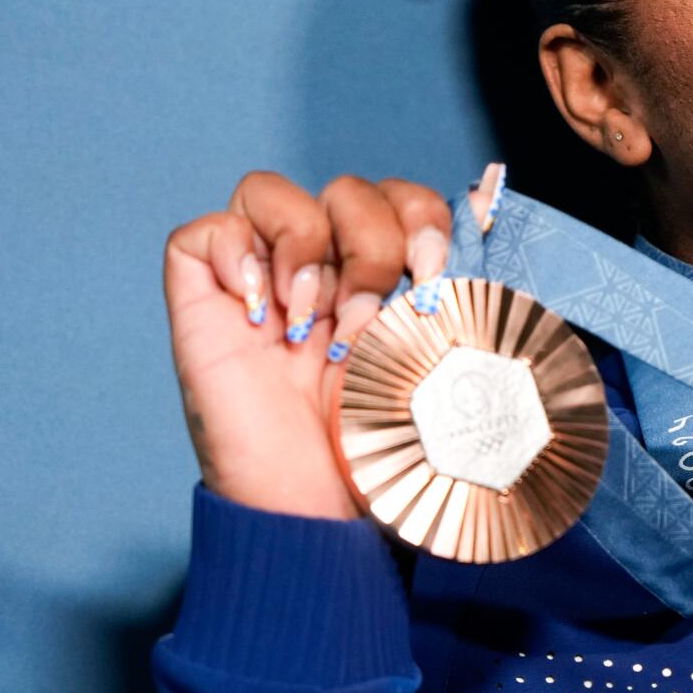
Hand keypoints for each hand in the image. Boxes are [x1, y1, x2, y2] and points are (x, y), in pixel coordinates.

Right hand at [162, 163, 501, 518]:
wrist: (323, 502)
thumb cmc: (382, 441)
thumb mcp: (438, 350)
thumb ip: (460, 277)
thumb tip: (489, 191)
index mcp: (384, 277)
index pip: (402, 198)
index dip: (423, 218)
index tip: (434, 275)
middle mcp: (323, 270)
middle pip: (347, 191)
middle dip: (372, 244)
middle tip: (368, 318)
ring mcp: (260, 281)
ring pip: (271, 192)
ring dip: (305, 247)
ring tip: (312, 322)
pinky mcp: (202, 301)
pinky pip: (204, 231)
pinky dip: (235, 255)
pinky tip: (262, 314)